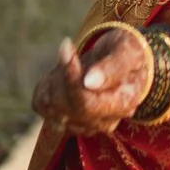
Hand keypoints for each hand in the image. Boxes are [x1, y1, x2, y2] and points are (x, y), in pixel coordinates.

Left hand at [30, 27, 147, 134]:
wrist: (122, 59)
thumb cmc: (128, 52)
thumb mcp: (127, 50)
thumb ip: (113, 66)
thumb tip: (90, 82)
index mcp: (122, 104)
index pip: (86, 103)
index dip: (71, 77)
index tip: (66, 45)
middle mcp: (102, 121)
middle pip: (65, 107)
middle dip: (61, 74)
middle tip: (68, 49)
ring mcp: (83, 124)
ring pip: (50, 106)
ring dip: (54, 78)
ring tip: (70, 61)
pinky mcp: (65, 120)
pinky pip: (41, 105)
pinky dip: (45, 85)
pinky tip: (61, 74)